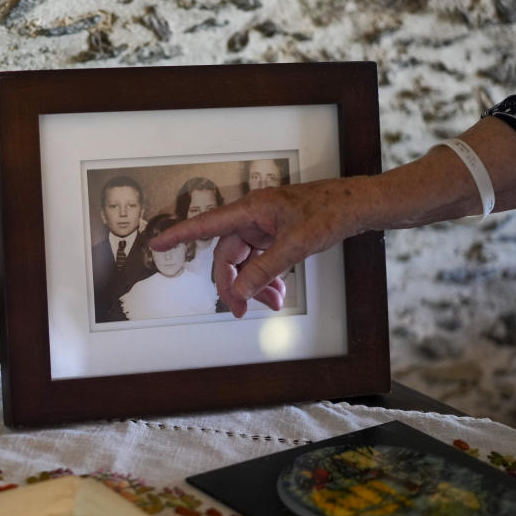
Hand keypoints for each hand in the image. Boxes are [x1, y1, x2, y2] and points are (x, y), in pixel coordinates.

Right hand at [151, 178, 364, 316]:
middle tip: (244, 310)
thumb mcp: (296, 244)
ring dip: (254, 285)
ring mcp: (264, 227)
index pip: (206, 225)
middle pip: (227, 255)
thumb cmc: (330, 211)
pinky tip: (278, 292)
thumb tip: (241, 292)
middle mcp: (252, 217)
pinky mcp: (276, 235)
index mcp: (250, 210)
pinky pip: (261, 261)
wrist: (360, 205)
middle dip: (235, 284)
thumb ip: (265, 269)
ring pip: (245, 262)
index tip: (156, 245)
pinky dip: (266, 278)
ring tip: (273, 303)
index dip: (178, 236)